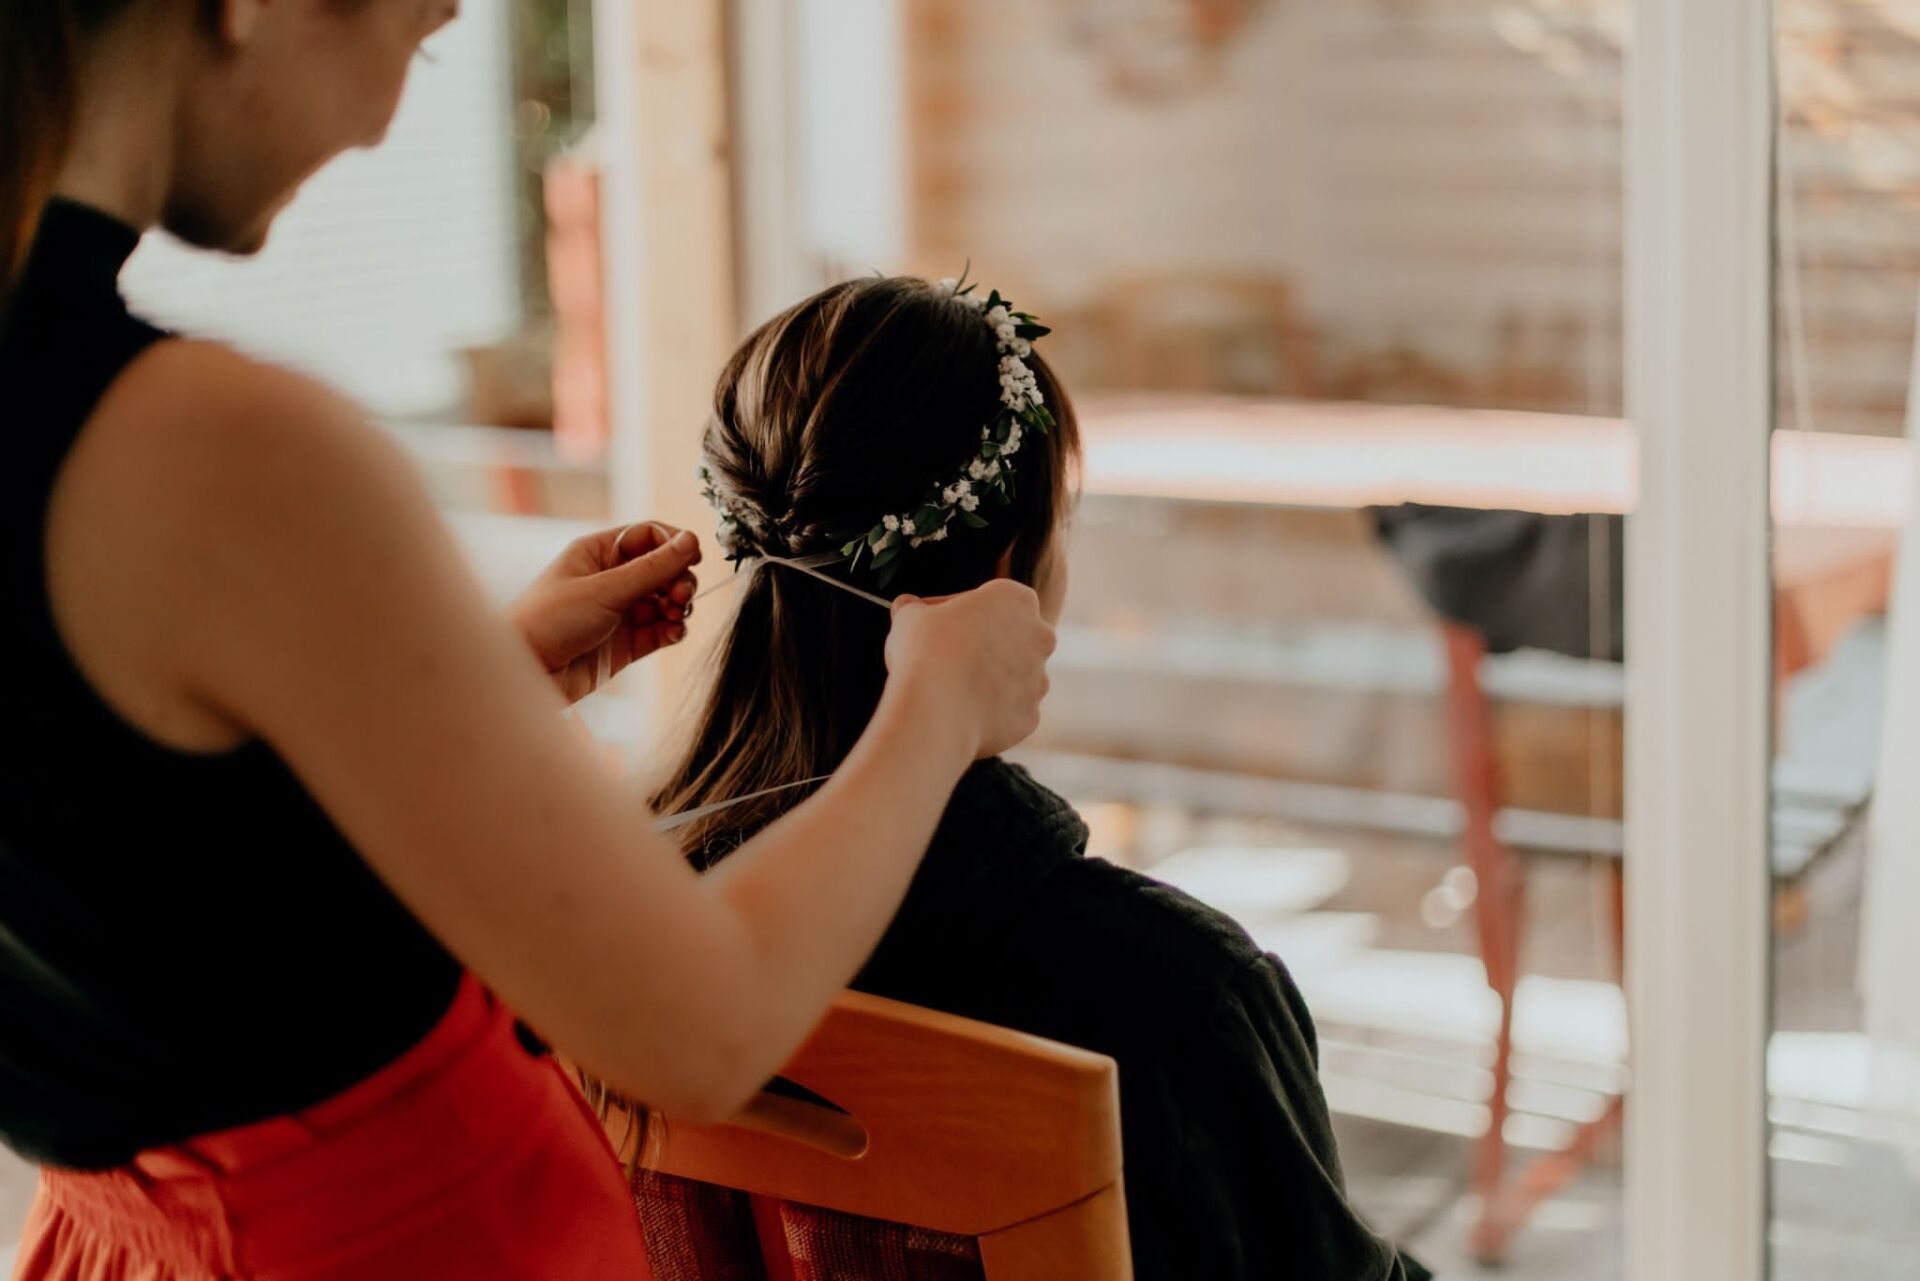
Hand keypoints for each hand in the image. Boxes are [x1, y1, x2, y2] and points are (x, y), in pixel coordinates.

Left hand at [508, 522, 702, 703]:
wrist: (526, 672)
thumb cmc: (549, 620)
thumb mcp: (605, 589)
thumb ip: (653, 568)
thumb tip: (692, 540)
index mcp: (598, 553)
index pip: (648, 536)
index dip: (674, 544)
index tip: (694, 558)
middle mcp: (610, 579)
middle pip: (662, 569)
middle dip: (678, 580)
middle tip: (681, 596)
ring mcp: (619, 612)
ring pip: (665, 601)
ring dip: (678, 607)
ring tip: (674, 616)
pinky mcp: (625, 644)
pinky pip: (660, 630)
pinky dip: (672, 630)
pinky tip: (673, 633)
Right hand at [883, 579, 1055, 759]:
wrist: (936, 711)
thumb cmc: (925, 653)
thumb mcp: (909, 615)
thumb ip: (914, 608)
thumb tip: (907, 607)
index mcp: (1017, 599)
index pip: (986, 599)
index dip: (953, 610)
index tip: (931, 624)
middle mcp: (1040, 638)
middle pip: (1006, 638)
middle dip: (979, 645)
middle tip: (941, 656)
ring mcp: (1039, 681)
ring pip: (1009, 678)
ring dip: (985, 680)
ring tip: (947, 688)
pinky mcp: (1030, 718)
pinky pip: (1006, 712)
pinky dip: (986, 713)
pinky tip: (957, 713)